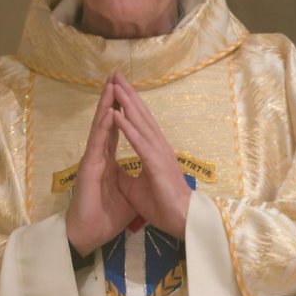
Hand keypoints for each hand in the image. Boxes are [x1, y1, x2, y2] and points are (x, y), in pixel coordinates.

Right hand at [66, 79, 136, 255]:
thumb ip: (130, 179)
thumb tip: (142, 174)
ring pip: (100, 127)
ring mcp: (92, 160)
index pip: (115, 130)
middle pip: (106, 122)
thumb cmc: (105, 217)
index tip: (125, 90)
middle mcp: (98, 155)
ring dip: (106, 105)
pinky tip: (109, 111)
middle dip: (112, 98)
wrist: (88, 234)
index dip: (120, 110)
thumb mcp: (126, 195)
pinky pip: (98, 144)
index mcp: (106, 160)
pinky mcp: (89, 169)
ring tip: (112, 84)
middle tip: (116, 75)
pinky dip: (104, 126)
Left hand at [110, 72, 191, 238]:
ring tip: (114, 85)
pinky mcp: (156, 163)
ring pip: (139, 122)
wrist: (181, 222)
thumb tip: (114, 168)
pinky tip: (116, 113)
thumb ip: (125, 174)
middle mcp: (157, 146)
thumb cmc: (162, 205)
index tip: (116, 87)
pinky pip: (138, 142)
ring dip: (126, 102)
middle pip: (140, 114)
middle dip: (127, 93)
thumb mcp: (135, 187)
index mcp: (153, 150)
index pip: (138, 121)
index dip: (127, 104)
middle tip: (115, 73)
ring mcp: (158, 153)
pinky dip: (127, 127)